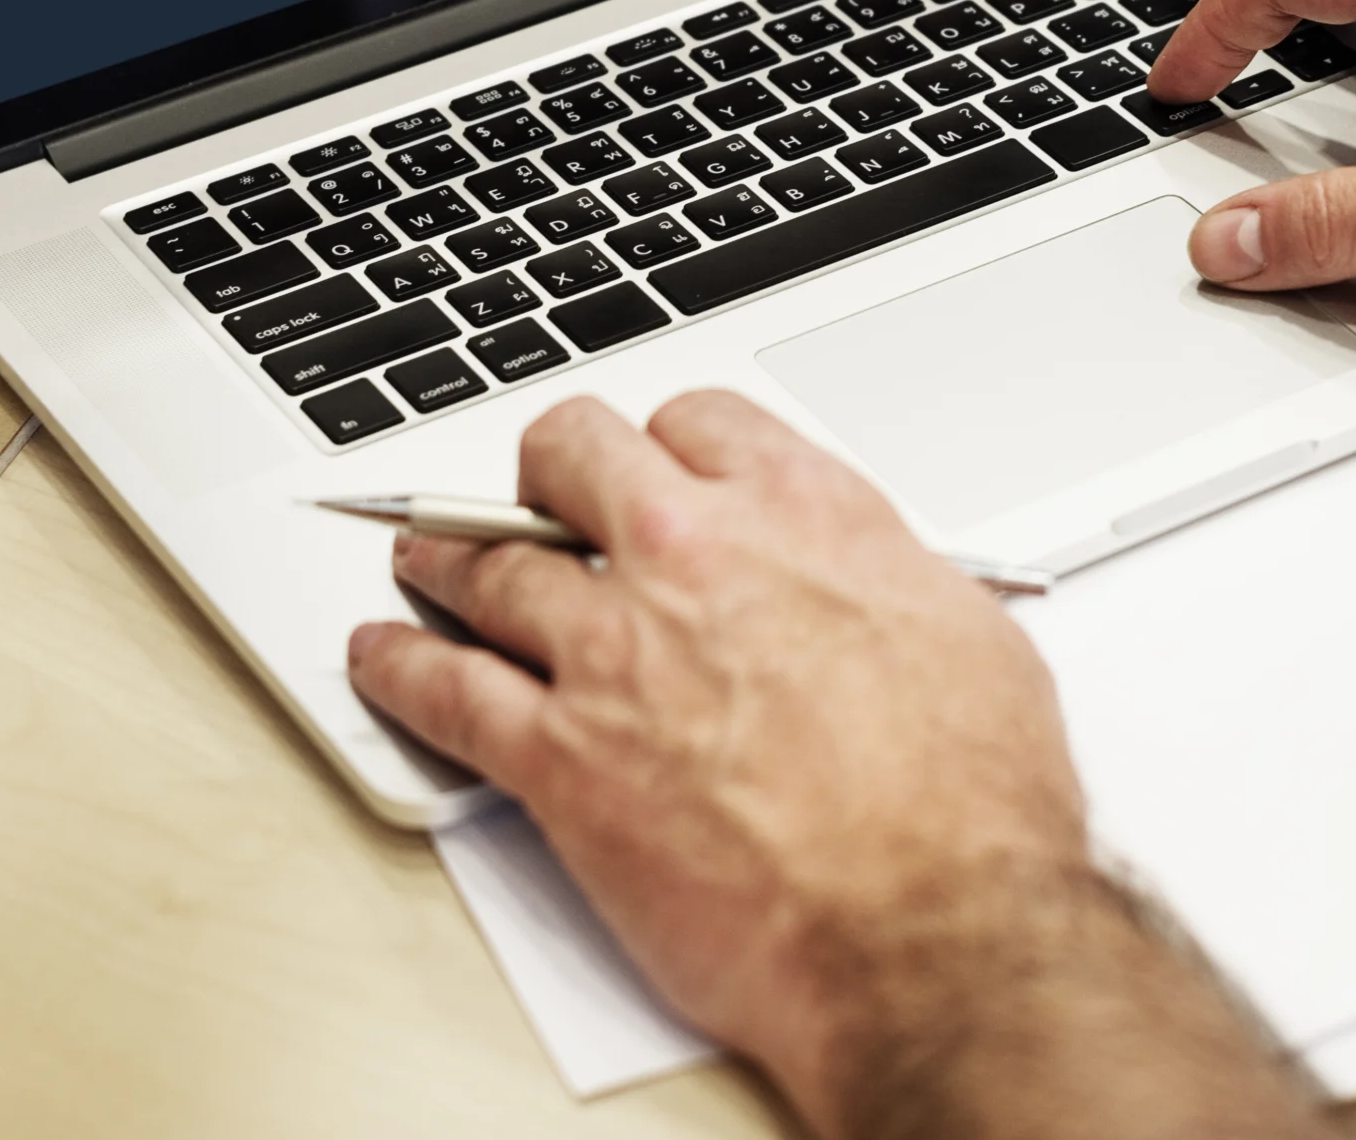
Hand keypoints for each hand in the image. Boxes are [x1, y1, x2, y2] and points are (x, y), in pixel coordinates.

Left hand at [349, 393, 1326, 1139]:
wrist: (931, 932)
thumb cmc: (972, 806)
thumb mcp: (966, 634)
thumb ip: (886, 578)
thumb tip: (869, 578)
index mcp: (799, 511)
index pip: (694, 421)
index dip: (666, 444)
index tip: (655, 467)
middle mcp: (691, 557)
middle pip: (569, 455)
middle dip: (544, 466)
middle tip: (534, 489)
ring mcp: (612, 653)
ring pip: (488, 562)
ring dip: (446, 554)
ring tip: (424, 555)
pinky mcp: (560, 758)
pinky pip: (446, 692)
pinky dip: (399, 669)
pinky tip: (382, 658)